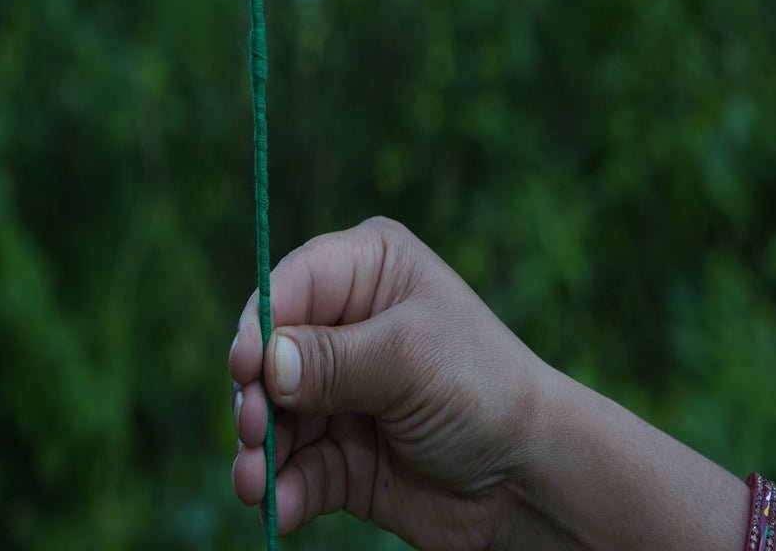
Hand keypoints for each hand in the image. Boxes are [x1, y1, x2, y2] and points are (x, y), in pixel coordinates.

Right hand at [228, 216, 544, 548]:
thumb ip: (333, 360)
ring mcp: (340, 390)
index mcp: (368, 269)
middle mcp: (346, 322)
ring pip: (273, 414)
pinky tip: (278, 505)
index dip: (260, 322)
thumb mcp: (409, 360)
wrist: (530, 480)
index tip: (245, 368)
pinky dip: (281, 487)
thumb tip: (267, 364)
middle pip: (270, 352)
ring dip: (259, 449)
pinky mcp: (339, 451)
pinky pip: (293, 466)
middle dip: (255, 394)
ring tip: (256, 481)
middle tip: (254, 429)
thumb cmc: (482, 389)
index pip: (291, 283)